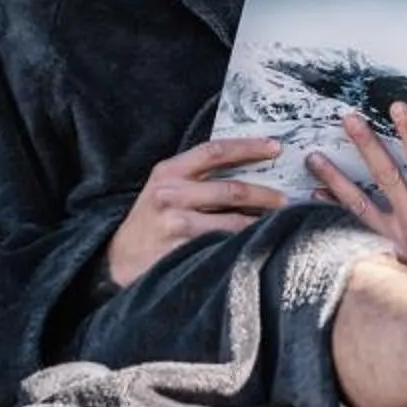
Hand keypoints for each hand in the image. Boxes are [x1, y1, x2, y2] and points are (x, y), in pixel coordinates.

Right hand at [105, 138, 289, 289]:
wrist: (117, 259)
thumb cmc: (150, 222)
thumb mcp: (164, 189)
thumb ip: (196, 177)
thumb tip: (249, 167)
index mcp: (168, 171)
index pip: (214, 151)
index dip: (248, 147)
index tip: (276, 147)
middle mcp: (170, 194)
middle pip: (233, 189)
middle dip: (267, 195)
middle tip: (289, 200)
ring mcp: (176, 223)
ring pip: (234, 222)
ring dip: (262, 224)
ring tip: (282, 225)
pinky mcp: (181, 250)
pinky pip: (223, 246)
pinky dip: (245, 246)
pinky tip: (260, 246)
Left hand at [308, 103, 406, 292]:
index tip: (397, 110)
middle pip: (386, 176)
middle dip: (367, 145)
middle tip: (349, 120)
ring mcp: (398, 237)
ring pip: (361, 202)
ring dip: (336, 178)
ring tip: (314, 158)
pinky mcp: (388, 248)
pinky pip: (357, 224)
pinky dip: (336, 207)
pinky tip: (317, 193)